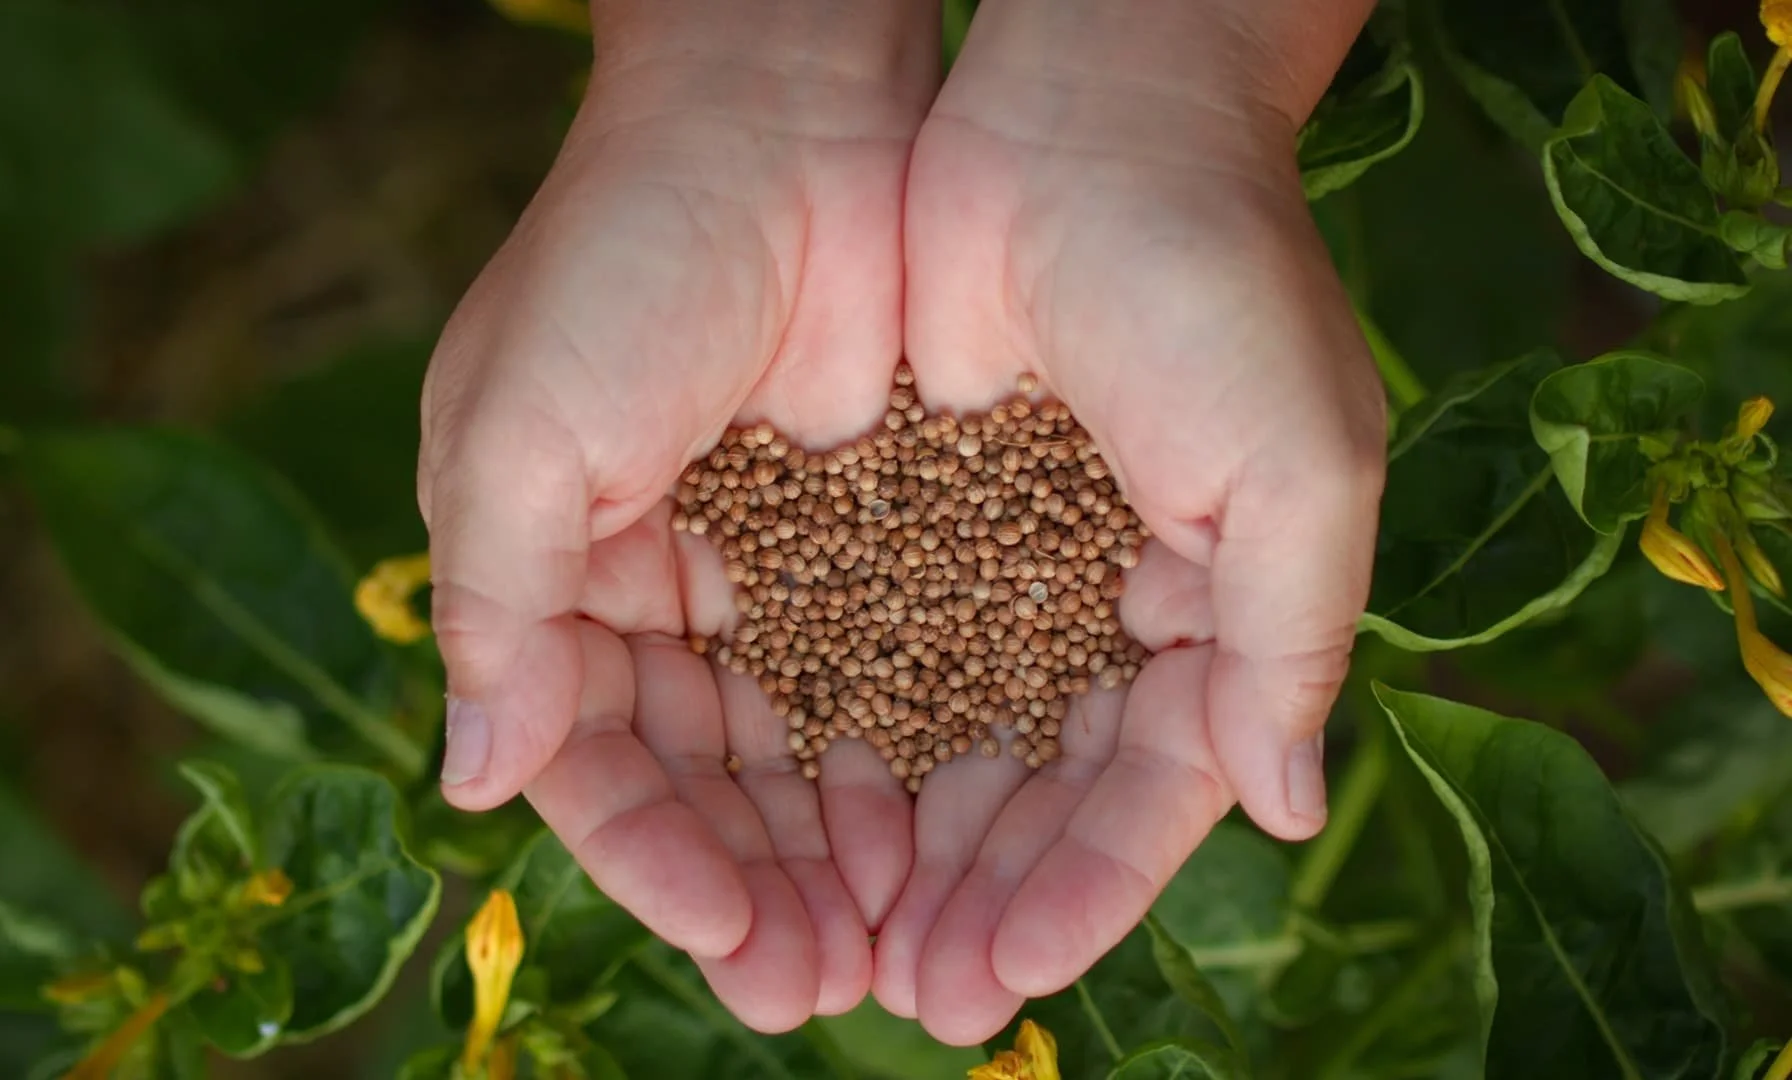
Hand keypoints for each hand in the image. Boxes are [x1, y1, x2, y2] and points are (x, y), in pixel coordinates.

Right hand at [417, 15, 935, 1031]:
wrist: (783, 113)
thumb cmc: (623, 255)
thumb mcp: (519, 429)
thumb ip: (501, 609)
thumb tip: (472, 784)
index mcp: (549, 569)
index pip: (590, 755)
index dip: (650, 856)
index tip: (727, 937)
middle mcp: (655, 587)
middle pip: (701, 778)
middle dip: (753, 886)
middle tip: (818, 990)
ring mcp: (769, 568)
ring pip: (795, 751)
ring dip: (831, 857)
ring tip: (889, 956)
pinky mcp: (875, 540)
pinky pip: (886, 681)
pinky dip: (904, 768)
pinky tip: (938, 847)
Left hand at [868, 2, 1386, 1043]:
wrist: (1085, 120)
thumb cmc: (1217, 281)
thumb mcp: (1299, 467)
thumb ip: (1289, 645)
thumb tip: (1289, 812)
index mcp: (1211, 613)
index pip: (1146, 794)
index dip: (1084, 892)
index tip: (1012, 973)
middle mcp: (1100, 608)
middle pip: (1036, 793)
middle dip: (979, 898)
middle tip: (916, 1000)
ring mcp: (998, 568)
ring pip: (945, 746)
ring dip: (903, 851)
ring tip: (848, 951)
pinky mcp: (903, 517)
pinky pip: (865, 654)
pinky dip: (840, 742)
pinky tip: (798, 820)